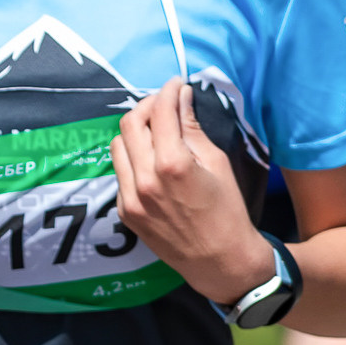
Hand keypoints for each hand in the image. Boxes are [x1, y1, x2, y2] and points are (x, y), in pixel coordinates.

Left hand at [112, 79, 273, 305]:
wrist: (220, 261)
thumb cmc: (227, 211)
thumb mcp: (216, 164)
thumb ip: (192, 129)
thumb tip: (181, 98)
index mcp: (172, 165)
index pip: (160, 112)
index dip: (168, 91)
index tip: (176, 84)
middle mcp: (144, 180)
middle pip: (130, 124)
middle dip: (148, 106)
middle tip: (165, 104)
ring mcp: (130, 198)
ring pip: (118, 146)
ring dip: (136, 132)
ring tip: (157, 132)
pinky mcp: (124, 212)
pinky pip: (120, 172)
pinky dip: (133, 159)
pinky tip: (152, 162)